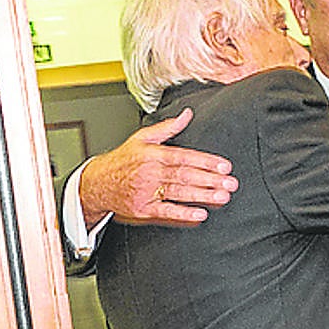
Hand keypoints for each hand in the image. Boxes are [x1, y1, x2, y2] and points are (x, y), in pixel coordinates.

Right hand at [79, 107, 237, 227]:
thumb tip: (187, 114)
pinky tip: (200, 214)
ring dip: (203, 195)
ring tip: (222, 196)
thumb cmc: (123, 160)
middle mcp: (150, 172)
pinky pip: (166, 211)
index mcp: (153, 154)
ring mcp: (147, 191)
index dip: (206, 161)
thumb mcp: (142, 138)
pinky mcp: (144, 209)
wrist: (98, 182)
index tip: (224, 166)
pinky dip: (184, 213)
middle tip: (230, 182)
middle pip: (184, 175)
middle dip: (210, 179)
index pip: (184, 156)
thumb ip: (168, 128)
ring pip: (179, 192)